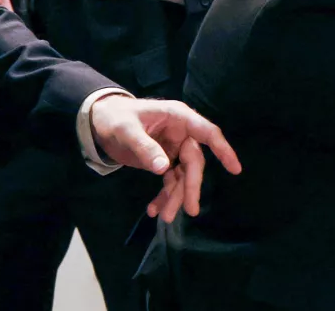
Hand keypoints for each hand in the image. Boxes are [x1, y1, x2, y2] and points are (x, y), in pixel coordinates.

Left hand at [89, 95, 241, 221]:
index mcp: (178, 118)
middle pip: (194, 162)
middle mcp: (181, 134)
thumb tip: (163, 169)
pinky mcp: (164, 159)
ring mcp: (174, 147)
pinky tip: (153, 210)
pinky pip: (169, 180)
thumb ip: (145, 148)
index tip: (235, 169)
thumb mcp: (126, 130)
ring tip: (164, 217)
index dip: (223, 150)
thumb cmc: (115, 117)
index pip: (207, 133)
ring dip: (176, 196)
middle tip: (190, 210)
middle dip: (190, 187)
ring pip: (183, 175)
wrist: (98, 121)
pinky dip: (164, 196)